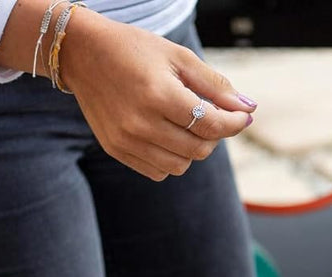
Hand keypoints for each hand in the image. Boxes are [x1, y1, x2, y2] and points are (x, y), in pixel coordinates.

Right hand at [58, 10, 256, 180]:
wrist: (82, 52)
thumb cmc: (134, 49)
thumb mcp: (178, 57)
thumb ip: (215, 84)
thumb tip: (249, 108)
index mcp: (159, 95)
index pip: (212, 125)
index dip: (235, 123)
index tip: (243, 116)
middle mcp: (140, 123)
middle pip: (199, 150)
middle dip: (215, 136)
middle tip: (213, 116)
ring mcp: (126, 140)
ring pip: (180, 166)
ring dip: (193, 150)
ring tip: (187, 125)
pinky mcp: (115, 149)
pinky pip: (157, 172)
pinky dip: (171, 159)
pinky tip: (167, 135)